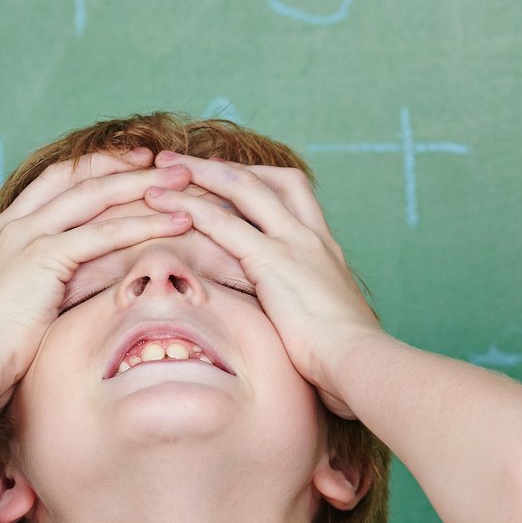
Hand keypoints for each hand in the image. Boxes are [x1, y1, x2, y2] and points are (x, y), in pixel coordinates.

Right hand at [0, 146, 198, 417]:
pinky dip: (143, 225)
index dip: (93, 170)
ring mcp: (23, 237)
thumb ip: (41, 290)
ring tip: (184, 181)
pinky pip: (103, 233)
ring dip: (143, 185)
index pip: (53, 184)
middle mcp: (10, 226)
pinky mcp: (41, 257)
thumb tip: (74, 295)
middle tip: (165, 160)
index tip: (129, 165)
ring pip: (94, 196)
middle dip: (123, 165)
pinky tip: (176, 222)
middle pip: (75, 177)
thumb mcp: (16, 310)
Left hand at [139, 150, 381, 419]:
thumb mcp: (327, 325)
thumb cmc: (346, 358)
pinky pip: (224, 223)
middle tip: (187, 162)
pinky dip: (191, 208)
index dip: (258, 181)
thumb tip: (297, 331)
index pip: (293, 196)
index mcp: (326, 251)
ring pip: (242, 189)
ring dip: (200, 173)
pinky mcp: (273, 260)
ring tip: (163, 167)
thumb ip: (308, 314)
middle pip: (269, 180)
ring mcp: (294, 243)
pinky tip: (163, 203)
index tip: (226, 177)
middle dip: (225, 166)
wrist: (358, 361)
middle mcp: (312, 237)